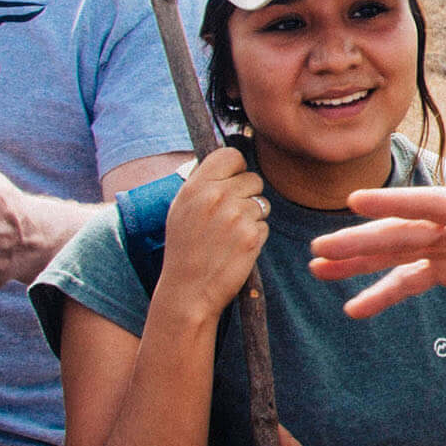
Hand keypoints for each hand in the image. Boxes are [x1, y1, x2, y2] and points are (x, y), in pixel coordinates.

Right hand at [160, 148, 268, 320]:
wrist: (188, 291)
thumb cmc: (184, 249)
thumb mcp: (181, 209)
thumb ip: (202, 183)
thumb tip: (227, 159)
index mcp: (195, 187)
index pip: (231, 154)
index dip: (236, 168)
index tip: (231, 182)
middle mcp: (216, 197)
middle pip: (253, 179)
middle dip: (247, 196)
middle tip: (228, 217)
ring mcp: (235, 216)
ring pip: (262, 202)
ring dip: (252, 217)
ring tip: (228, 236)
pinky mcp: (251, 235)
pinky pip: (264, 224)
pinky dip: (255, 236)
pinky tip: (235, 249)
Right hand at [311, 187, 445, 318]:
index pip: (439, 204)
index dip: (398, 203)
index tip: (354, 202)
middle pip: (407, 230)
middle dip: (363, 240)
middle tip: (318, 248)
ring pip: (402, 253)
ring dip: (361, 261)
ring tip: (318, 269)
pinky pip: (414, 280)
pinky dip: (385, 292)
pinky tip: (356, 308)